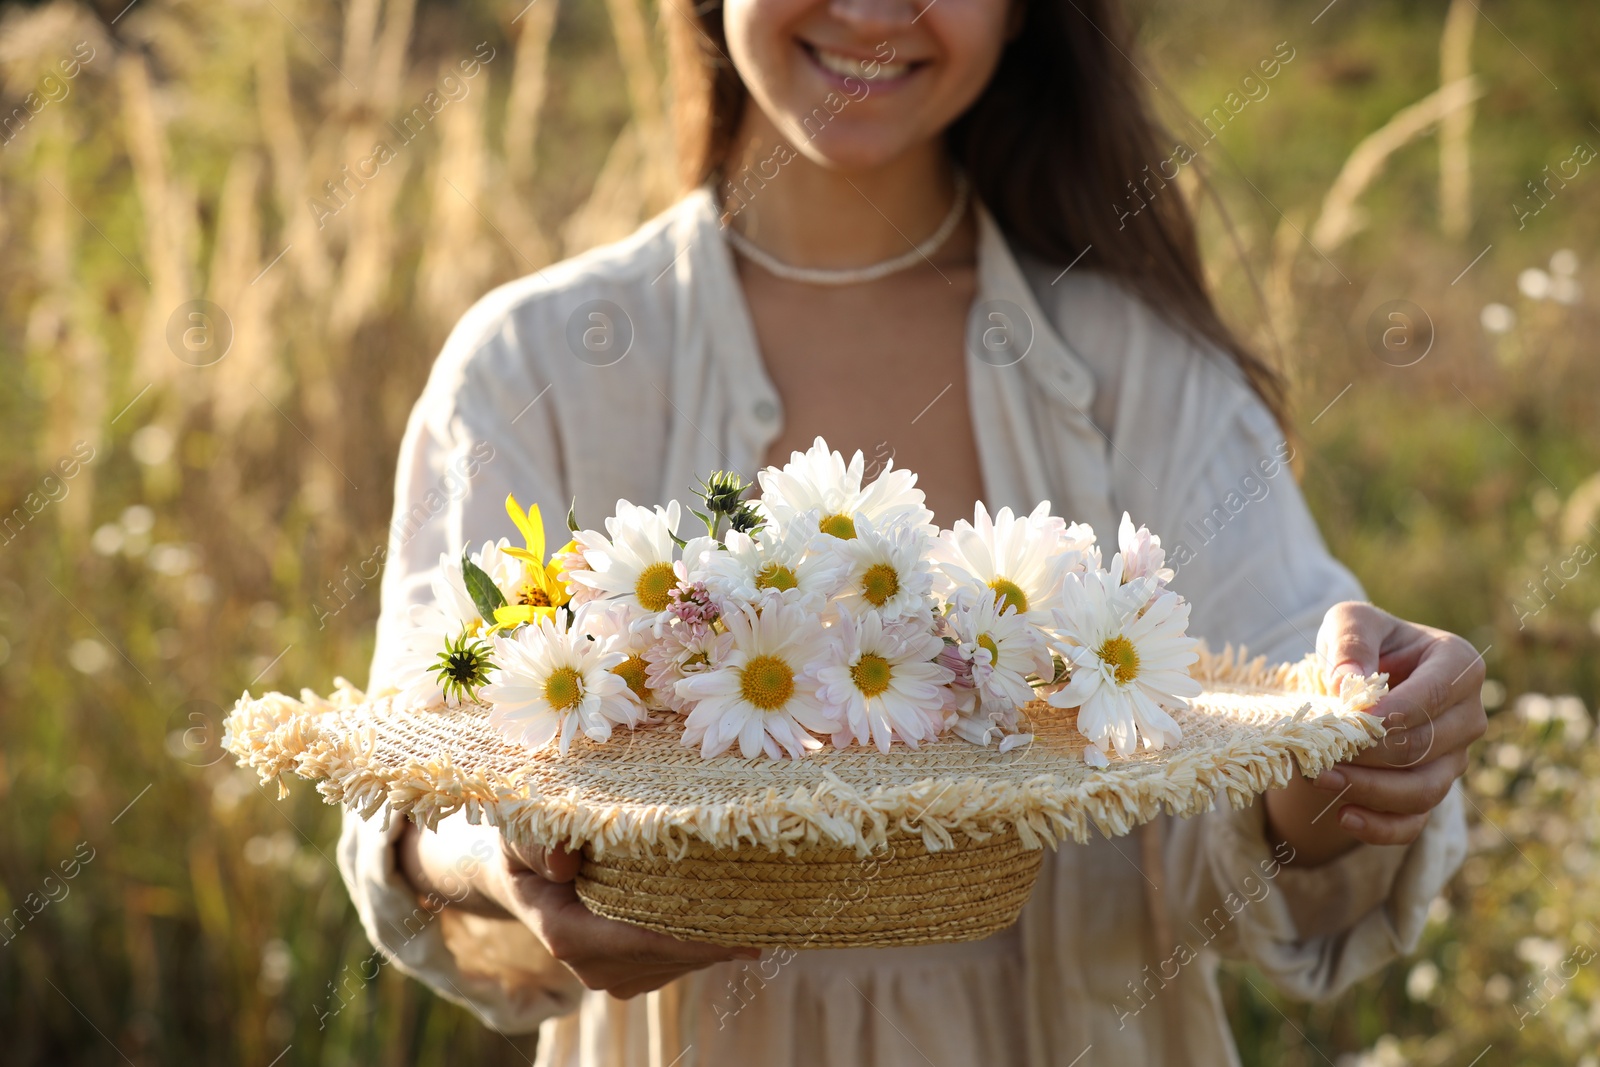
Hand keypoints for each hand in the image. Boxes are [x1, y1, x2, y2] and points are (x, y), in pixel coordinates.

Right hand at [492, 836, 756, 997]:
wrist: (521, 875)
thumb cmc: (526, 842)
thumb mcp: (521, 830)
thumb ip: (538, 842)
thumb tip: (564, 860)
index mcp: (567, 933)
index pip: (634, 940)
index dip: (684, 936)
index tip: (734, 928)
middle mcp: (593, 967)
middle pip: (667, 954)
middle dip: (716, 936)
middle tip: (771, 912)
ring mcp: (614, 976)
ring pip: (680, 961)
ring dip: (720, 939)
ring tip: (767, 912)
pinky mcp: (634, 974)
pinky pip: (680, 960)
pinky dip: (710, 940)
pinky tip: (743, 918)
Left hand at [1265, 602, 1485, 862]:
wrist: (1358, 681)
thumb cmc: (1360, 645)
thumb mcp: (1350, 623)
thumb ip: (1352, 641)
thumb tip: (1353, 684)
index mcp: (1458, 665)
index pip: (1435, 695)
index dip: (1394, 711)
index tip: (1350, 719)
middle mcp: (1468, 715)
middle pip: (1426, 746)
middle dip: (1372, 754)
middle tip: (1321, 753)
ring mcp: (1454, 758)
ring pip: (1423, 789)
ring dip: (1371, 790)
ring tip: (1321, 779)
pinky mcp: (1432, 790)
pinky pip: (1415, 822)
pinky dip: (1382, 827)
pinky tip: (1345, 816)